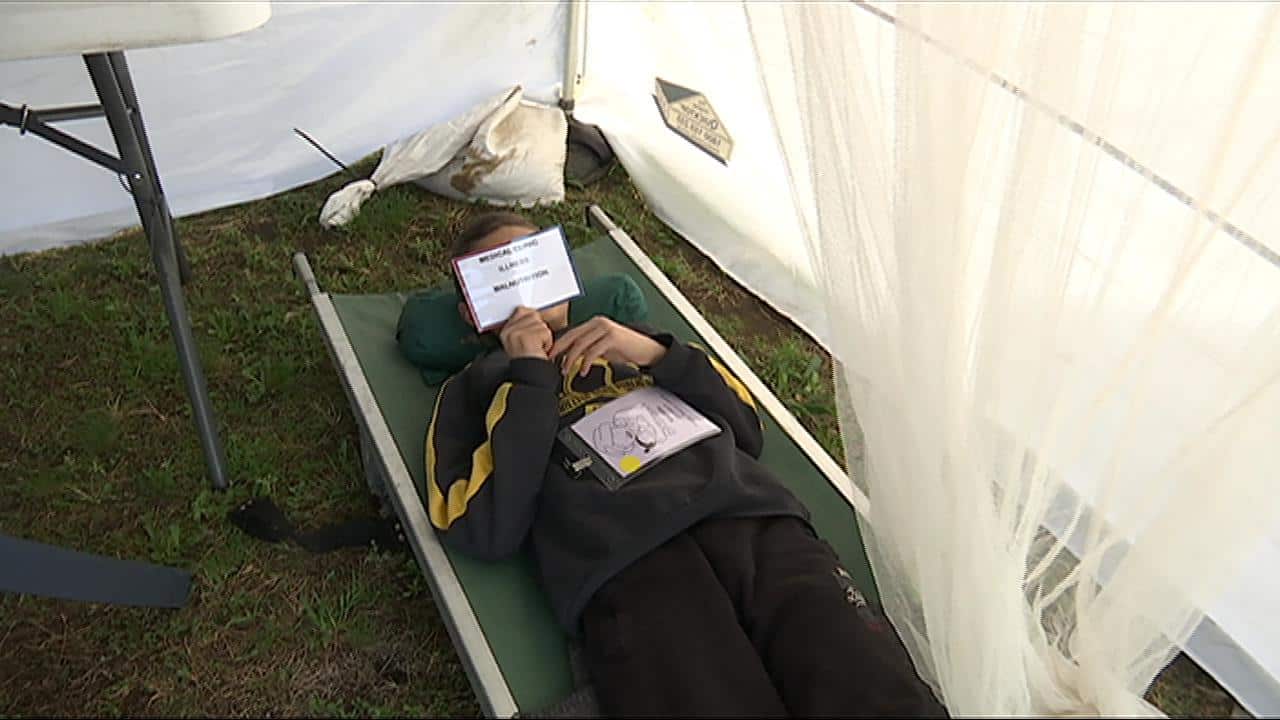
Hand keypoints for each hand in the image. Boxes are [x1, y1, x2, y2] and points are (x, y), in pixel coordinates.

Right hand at [499, 306, 552, 359]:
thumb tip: (534, 314)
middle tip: (535, 345)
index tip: (533, 333)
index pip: (521, 311)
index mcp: (505, 332)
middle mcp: (509, 331)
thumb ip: (523, 327)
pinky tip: (540, 351)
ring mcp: (516, 333)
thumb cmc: (529, 364)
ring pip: (541, 324)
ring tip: (537, 349)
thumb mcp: (521, 344)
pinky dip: (547, 343)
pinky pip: (546, 332)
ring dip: (544, 338)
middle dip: (539, 330)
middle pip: (533, 315)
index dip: (532, 321)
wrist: (529, 379)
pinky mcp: (526, 336)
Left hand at [550, 316, 666, 376]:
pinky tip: (582, 371)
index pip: (571, 333)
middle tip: (550, 362)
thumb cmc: (625, 350)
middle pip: (572, 336)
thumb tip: (568, 357)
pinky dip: (585, 362)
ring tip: (565, 370)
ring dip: (570, 359)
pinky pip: (593, 351)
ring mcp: (606, 328)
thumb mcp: (602, 348)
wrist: (648, 350)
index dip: (558, 344)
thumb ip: (587, 348)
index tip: (548, 355)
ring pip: (580, 344)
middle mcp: (598, 323)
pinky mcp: (613, 337)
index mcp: (594, 324)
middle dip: (559, 350)